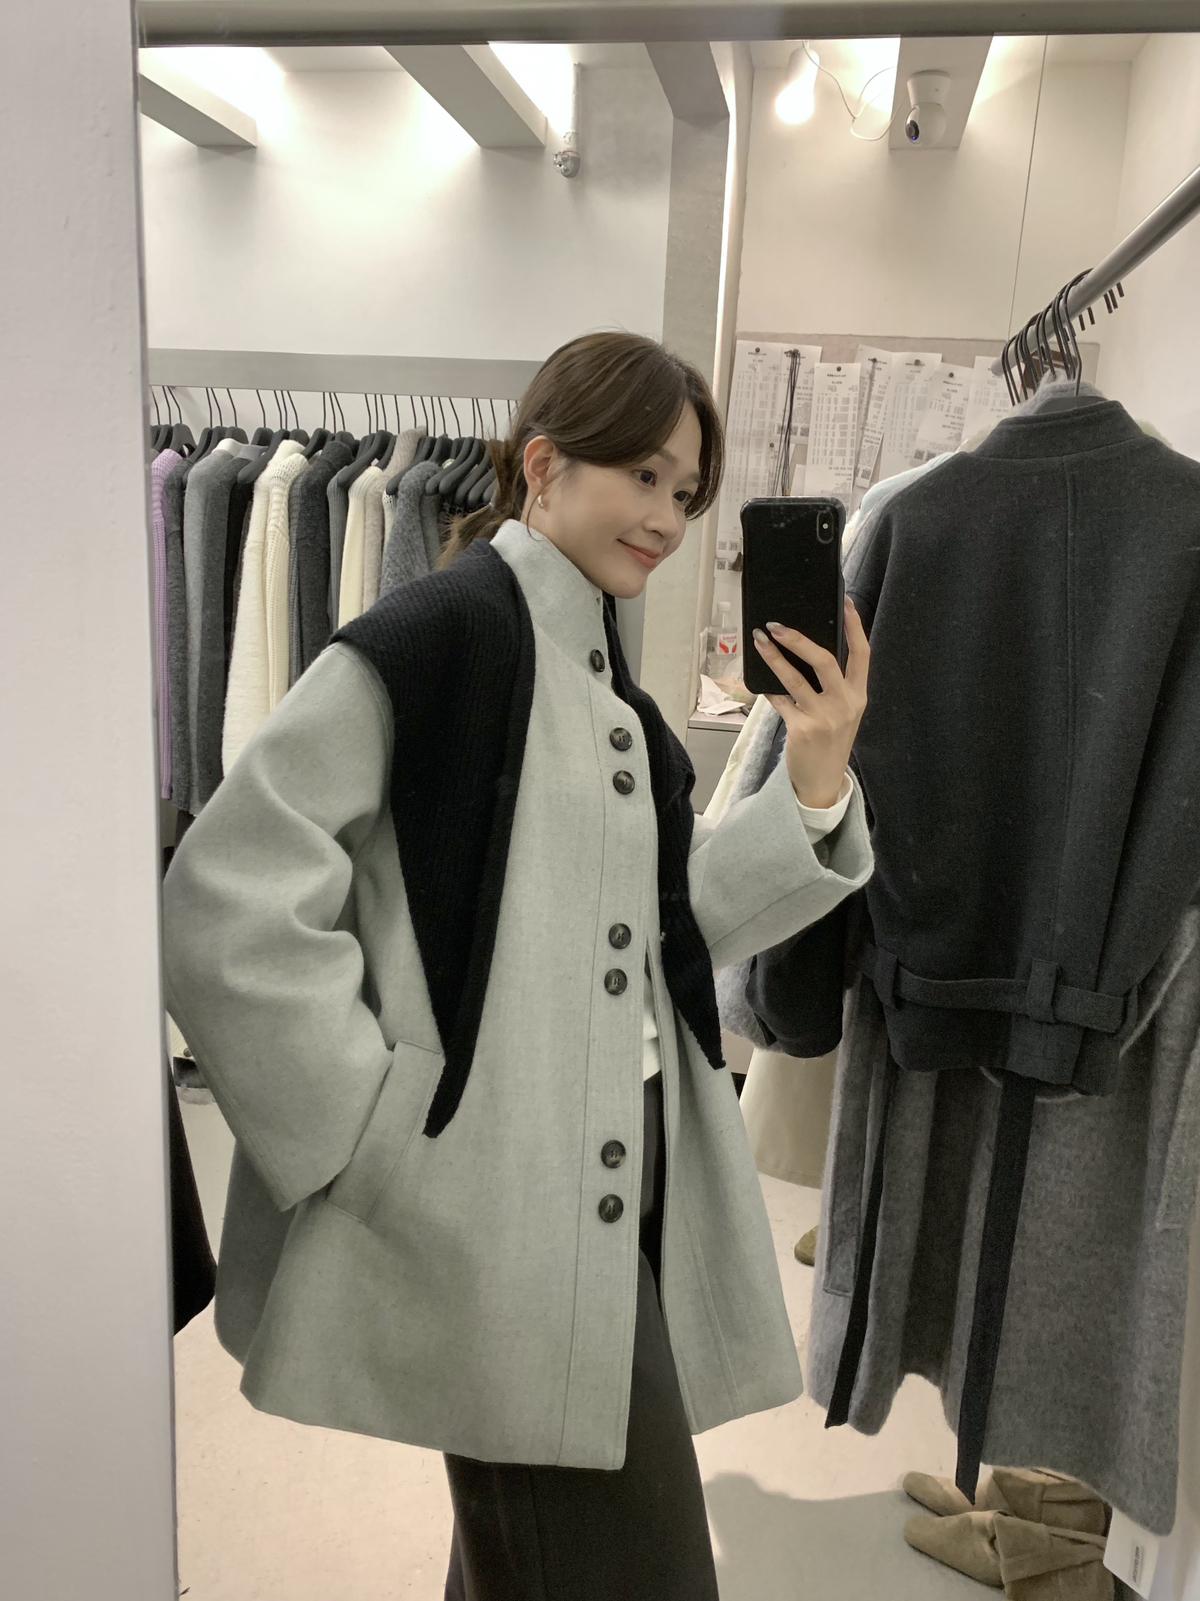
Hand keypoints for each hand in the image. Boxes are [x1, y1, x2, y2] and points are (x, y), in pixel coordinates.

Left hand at [752, 599, 869, 808]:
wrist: (823, 782)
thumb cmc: (830, 741)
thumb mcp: (842, 712)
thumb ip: (833, 686)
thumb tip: (806, 649)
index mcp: (859, 695)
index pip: (862, 654)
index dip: (855, 626)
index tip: (846, 601)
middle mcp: (845, 704)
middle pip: (825, 660)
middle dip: (798, 639)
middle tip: (776, 624)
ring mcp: (824, 717)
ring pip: (795, 678)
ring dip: (774, 656)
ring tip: (759, 639)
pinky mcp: (802, 729)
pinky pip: (779, 700)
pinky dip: (767, 687)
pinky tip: (757, 677)